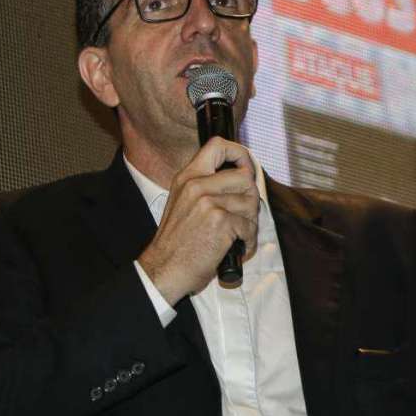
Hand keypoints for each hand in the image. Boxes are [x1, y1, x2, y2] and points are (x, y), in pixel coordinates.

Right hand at [137, 138, 259, 304]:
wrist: (164, 269)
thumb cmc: (177, 242)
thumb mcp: (182, 202)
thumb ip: (205, 185)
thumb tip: (240, 175)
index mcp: (188, 177)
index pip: (218, 145)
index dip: (240, 153)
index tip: (246, 168)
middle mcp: (197, 185)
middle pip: (245, 177)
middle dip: (251, 199)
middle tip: (243, 216)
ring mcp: (209, 203)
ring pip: (251, 203)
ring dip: (250, 223)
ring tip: (237, 235)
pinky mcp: (221, 222)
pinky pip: (250, 226)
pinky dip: (248, 241)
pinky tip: (236, 248)